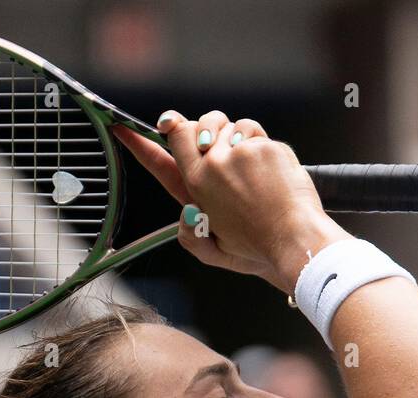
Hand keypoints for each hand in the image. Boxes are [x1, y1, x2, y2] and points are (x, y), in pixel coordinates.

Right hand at [113, 112, 347, 292]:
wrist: (295, 242)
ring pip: (232, 125)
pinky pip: (256, 133)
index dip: (144, 138)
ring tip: (250, 170)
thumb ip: (189, 232)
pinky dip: (261, 145)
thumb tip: (185, 212)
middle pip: (198, 125)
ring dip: (237, 138)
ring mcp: (239, 151)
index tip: (122, 126)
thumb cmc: (257, 250)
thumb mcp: (211, 252)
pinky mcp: (263, 145)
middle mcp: (213, 164)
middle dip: (206, 130)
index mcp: (195, 187)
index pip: (166, 150)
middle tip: (219, 150)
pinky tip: (269, 171)